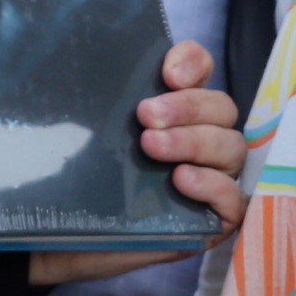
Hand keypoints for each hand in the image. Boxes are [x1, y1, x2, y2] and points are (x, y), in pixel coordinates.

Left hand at [30, 41, 246, 284]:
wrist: (61, 234)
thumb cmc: (78, 176)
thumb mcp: (86, 129)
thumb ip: (101, 97)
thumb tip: (88, 60)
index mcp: (174, 107)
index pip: (201, 68)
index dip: (192, 62)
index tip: (166, 72)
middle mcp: (200, 137)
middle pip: (222, 107)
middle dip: (187, 106)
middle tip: (145, 116)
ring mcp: (211, 179)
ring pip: (231, 148)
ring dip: (194, 141)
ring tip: (152, 147)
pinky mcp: (212, 220)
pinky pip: (235, 201)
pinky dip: (213, 185)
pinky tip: (181, 180)